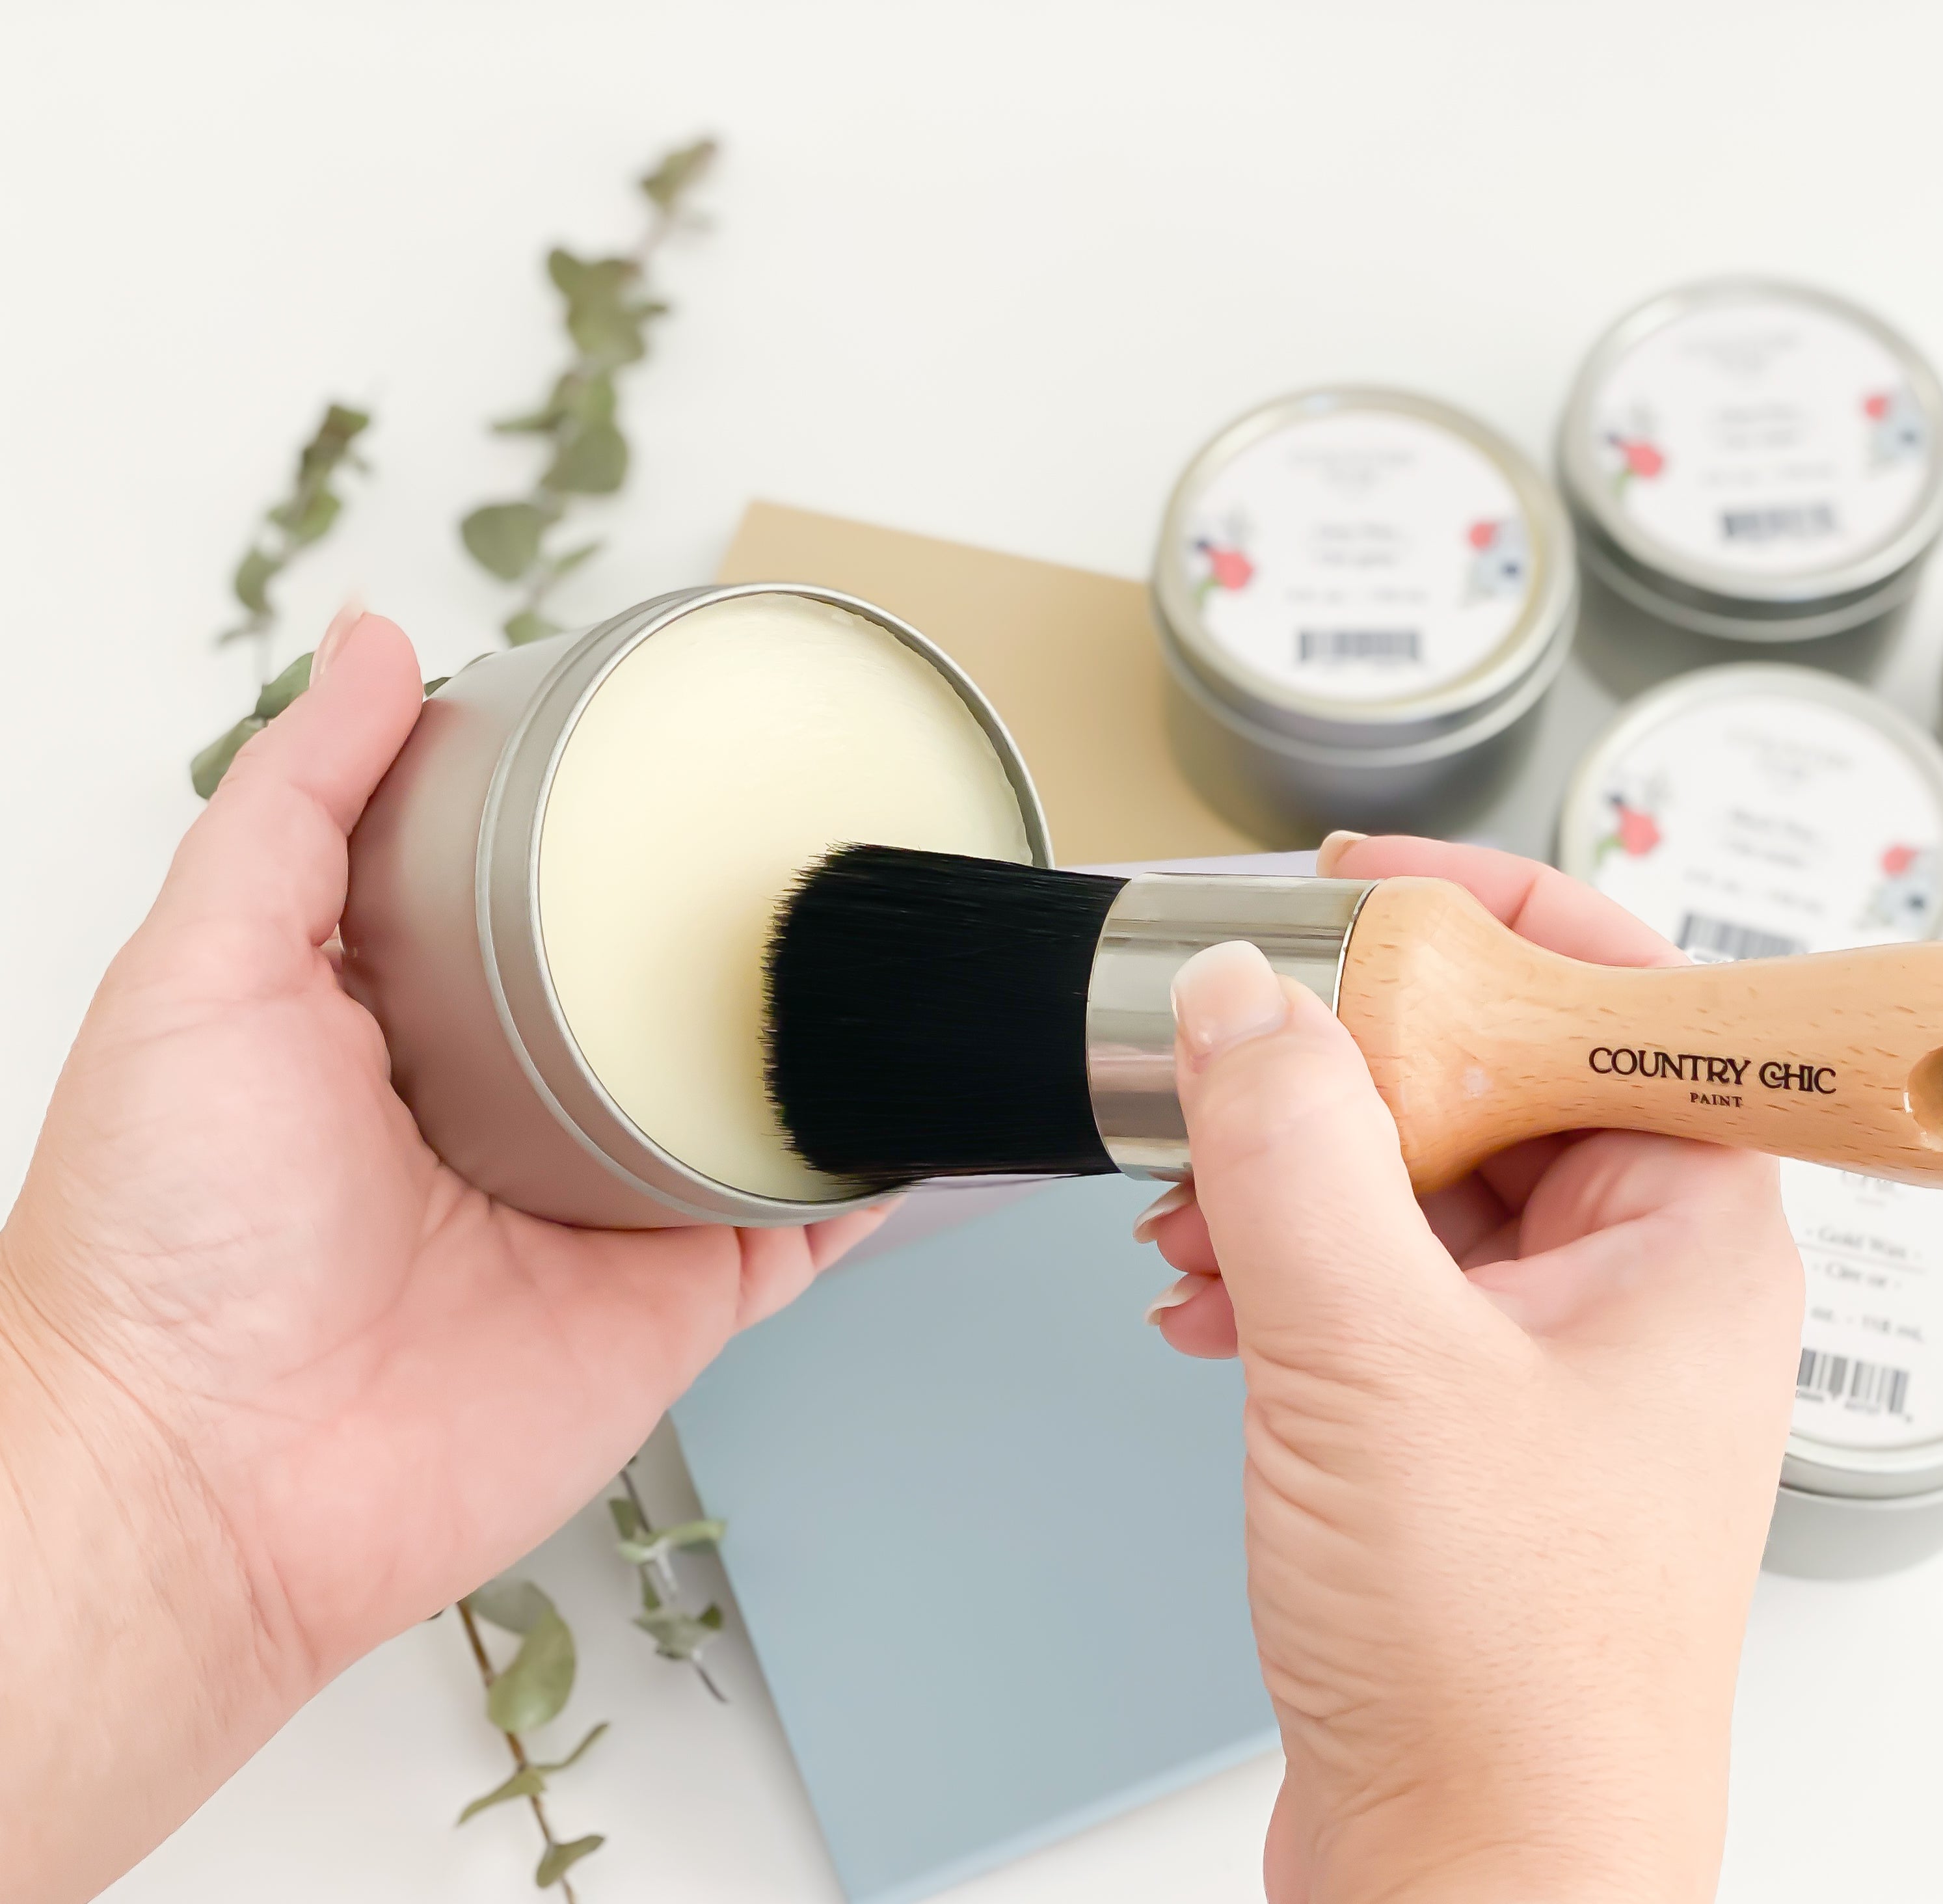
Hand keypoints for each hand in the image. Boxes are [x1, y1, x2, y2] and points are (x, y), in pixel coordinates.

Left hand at [0, 609, 891, 1903]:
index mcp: (409, 1022)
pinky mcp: (684, 1299)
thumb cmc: (166, 1242)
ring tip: (904, 932)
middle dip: (737, 923)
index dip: (593, 823)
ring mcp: (611, 1207)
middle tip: (820, 825)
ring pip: (752, 1096)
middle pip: (659, 992)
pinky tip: (925, 1092)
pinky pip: (808, 1219)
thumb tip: (370, 643)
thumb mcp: (200, 969)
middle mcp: (519, 1109)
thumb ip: (291, 805)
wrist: (213, 1477)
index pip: (528, 895)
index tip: (669, 741)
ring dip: (825, 1030)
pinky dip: (876, 1164)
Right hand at [1140, 834, 1802, 1903]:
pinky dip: (1290, 1280)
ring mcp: (1564, 1366)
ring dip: (1293, 1184)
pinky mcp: (1482, 1439)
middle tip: (1225, 1072)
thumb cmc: (1506, 1667)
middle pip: (1498, 1079)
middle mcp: (1649, 1285)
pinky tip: (1207, 1310)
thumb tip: (1249, 993)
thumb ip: (1296, 1143)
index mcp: (1695, 1231)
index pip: (1617, 989)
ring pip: (1423, 1189)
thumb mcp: (1369, 1353)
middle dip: (1342, 1073)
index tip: (1359, 884)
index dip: (1485, 910)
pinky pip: (1386, 1293)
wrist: (1481, 1886)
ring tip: (1190, 1227)